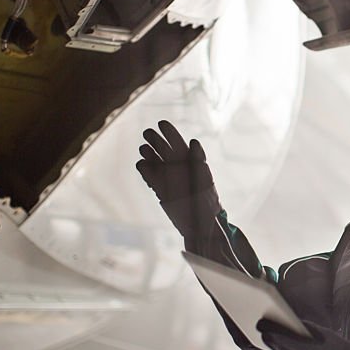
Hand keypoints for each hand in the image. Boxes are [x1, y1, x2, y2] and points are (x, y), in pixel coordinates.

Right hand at [135, 120, 221, 241]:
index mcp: (191, 162)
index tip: (161, 123)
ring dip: (149, 154)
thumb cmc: (208, 203)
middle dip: (156, 140)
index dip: (170, 133)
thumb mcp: (205, 180)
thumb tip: (193, 142)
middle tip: (147, 132)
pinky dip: (146, 171)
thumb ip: (198, 161)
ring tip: (143, 148)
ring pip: (155, 162)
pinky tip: (142, 164)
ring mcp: (168, 179)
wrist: (202, 226)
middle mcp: (179, 168)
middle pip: (164, 150)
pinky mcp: (161, 190)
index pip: (178, 144)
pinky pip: (151, 177)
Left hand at [257, 318, 349, 349]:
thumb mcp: (319, 332)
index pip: (270, 335)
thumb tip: (280, 322)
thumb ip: (298, 327)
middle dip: (276, 342)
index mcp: (295, 346)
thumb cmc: (337, 349)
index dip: (265, 329)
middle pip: (276, 349)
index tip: (259, 324)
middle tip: (278, 336)